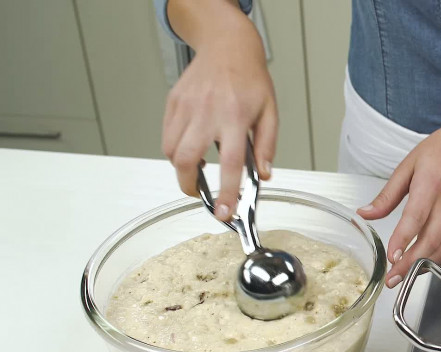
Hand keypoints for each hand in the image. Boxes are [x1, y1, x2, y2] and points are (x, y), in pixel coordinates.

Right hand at [161, 9, 275, 220]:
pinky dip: (174, 150)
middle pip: (185, 160)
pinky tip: (191, 148)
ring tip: (198, 170)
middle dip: (190, 187)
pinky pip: (166, 136)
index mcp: (236, 118)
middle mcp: (207, 113)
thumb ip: (267, 147)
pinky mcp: (173, 103)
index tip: (225, 212)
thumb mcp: (270, 113)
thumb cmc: (250, 80)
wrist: (227, 47)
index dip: (227, 192)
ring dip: (182, 168)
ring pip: (171, 151)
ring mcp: (186, 107)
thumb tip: (263, 176)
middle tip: (202, 195)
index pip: (230, 164)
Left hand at [358, 79, 440, 287]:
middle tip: (392, 279)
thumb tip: (365, 214)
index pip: (415, 218)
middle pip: (430, 242)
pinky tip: (421, 264)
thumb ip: (387, 195)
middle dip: (410, 265)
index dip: (403, 240)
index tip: (390, 256)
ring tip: (403, 277)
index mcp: (430, 185)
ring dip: (423, 267)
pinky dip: (435, 260)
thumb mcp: (408, 165)